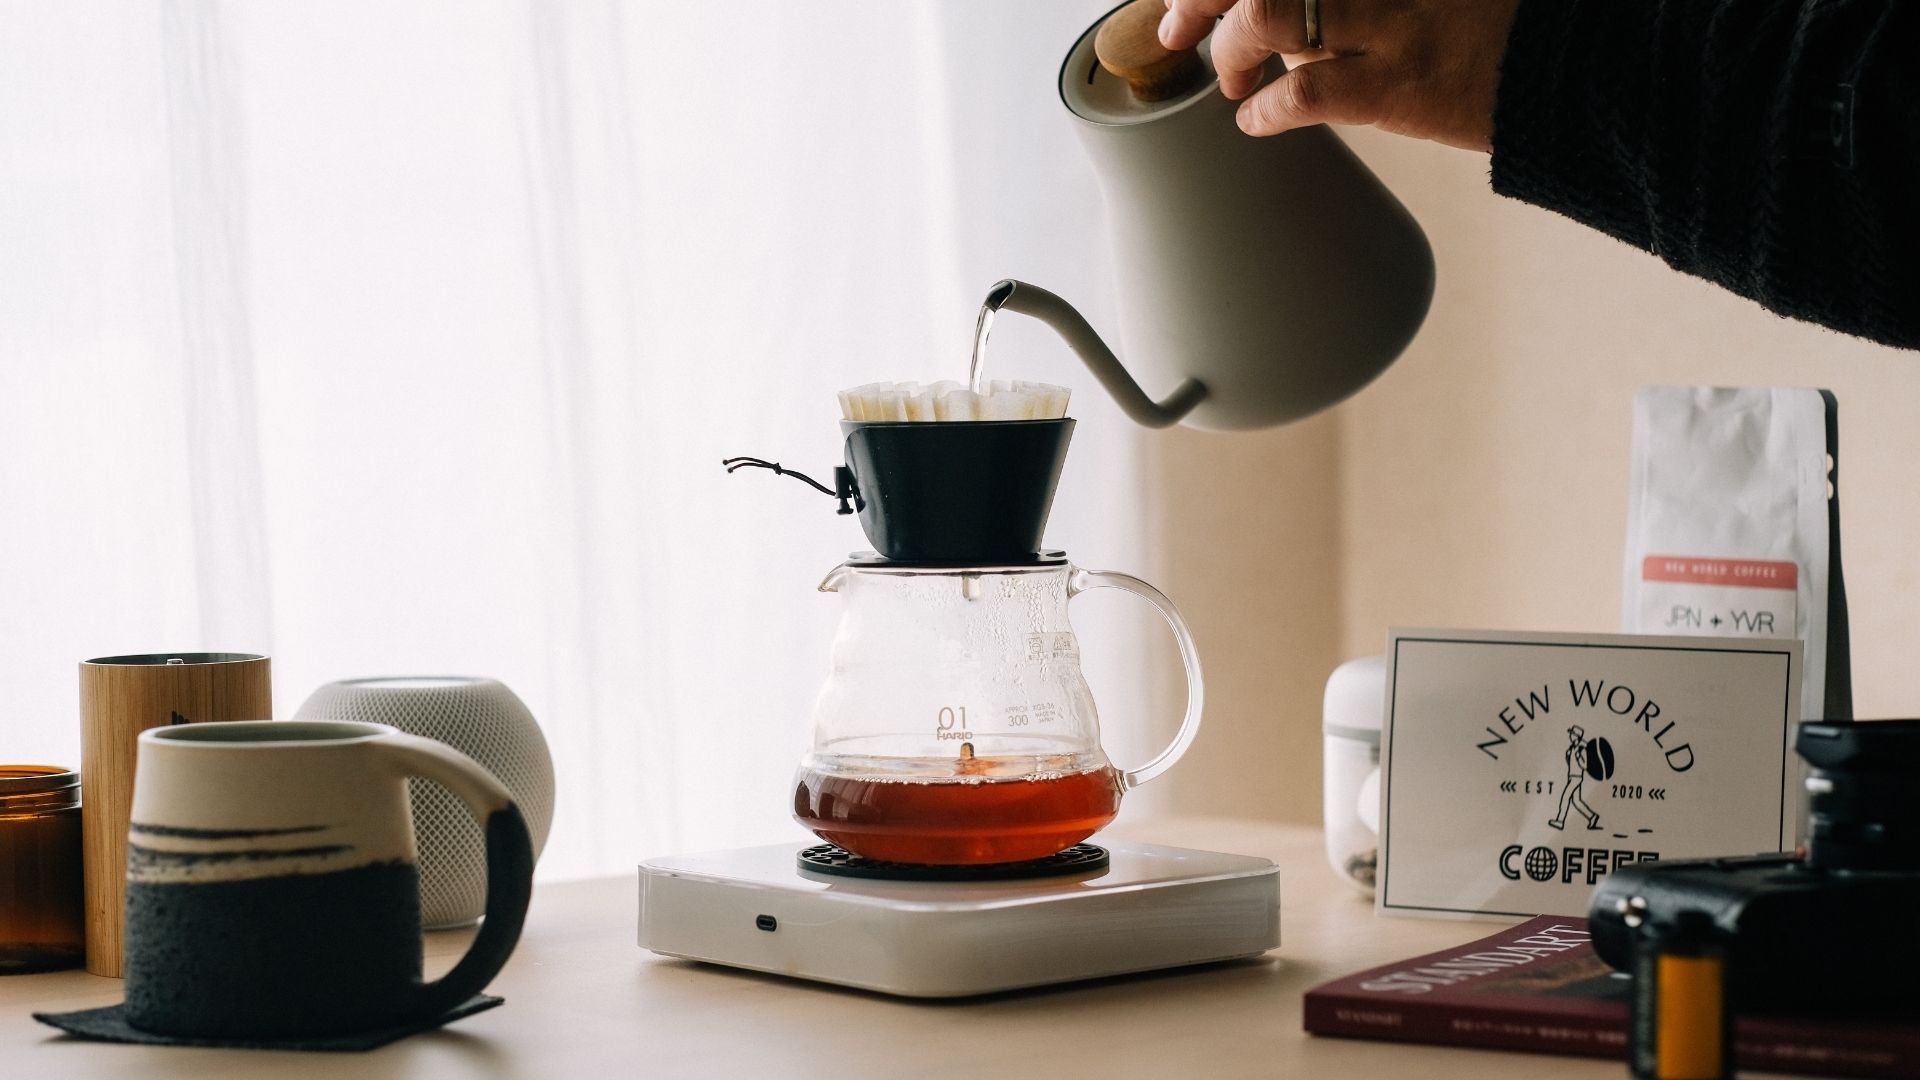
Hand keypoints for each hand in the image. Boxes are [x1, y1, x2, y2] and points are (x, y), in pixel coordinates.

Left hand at [1157, 0, 1522, 151]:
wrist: (1576, 67)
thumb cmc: (1500, 28)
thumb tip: (1289, 19)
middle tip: (1177, 24)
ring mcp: (1390, 22)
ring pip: (1266, 13)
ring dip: (1230, 49)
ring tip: (1232, 77)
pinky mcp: (1399, 84)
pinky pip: (1304, 90)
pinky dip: (1265, 108)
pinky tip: (1258, 120)